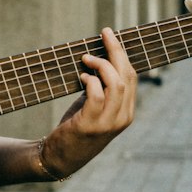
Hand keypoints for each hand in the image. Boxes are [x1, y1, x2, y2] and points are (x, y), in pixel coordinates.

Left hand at [40, 27, 136, 177]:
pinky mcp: (90, 125)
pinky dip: (90, 81)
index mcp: (127, 113)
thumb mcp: (94, 108)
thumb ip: (102, 89)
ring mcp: (108, 123)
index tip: (110, 36)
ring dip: (101, 65)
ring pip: (115, 84)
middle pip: (126, 76)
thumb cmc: (76, 128)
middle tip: (104, 34)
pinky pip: (96, 95)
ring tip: (86, 58)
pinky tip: (81, 76)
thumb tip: (100, 57)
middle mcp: (122, 118)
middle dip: (116, 51)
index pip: (132, 77)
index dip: (122, 54)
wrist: (60, 158)